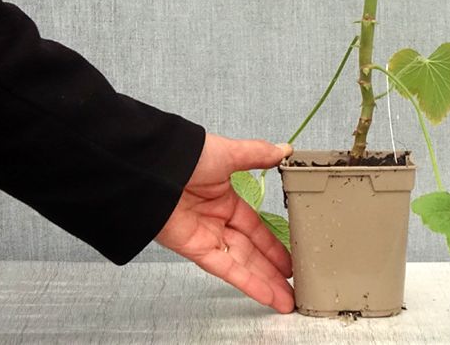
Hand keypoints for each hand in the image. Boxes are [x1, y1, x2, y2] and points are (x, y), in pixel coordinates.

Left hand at [155, 133, 294, 312]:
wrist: (157, 168)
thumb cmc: (188, 156)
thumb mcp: (230, 152)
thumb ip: (257, 154)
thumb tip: (282, 150)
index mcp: (225, 199)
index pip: (255, 227)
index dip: (272, 243)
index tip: (288, 256)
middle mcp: (216, 221)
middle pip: (250, 251)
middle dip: (272, 269)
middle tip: (292, 284)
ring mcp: (206, 236)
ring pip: (242, 264)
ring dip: (264, 282)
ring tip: (286, 298)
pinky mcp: (195, 249)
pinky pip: (226, 269)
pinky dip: (247, 282)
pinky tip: (265, 293)